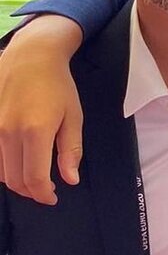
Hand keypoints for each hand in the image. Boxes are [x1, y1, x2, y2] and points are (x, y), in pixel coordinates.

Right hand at [0, 17, 84, 203]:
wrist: (31, 56)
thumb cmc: (58, 85)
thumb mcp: (73, 116)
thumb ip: (71, 150)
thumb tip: (70, 180)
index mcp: (36, 131)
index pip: (34, 178)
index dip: (43, 195)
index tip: (53, 197)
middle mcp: (8, 132)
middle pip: (15, 180)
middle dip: (31, 191)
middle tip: (46, 189)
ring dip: (16, 181)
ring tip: (32, 177)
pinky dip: (2, 167)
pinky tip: (16, 163)